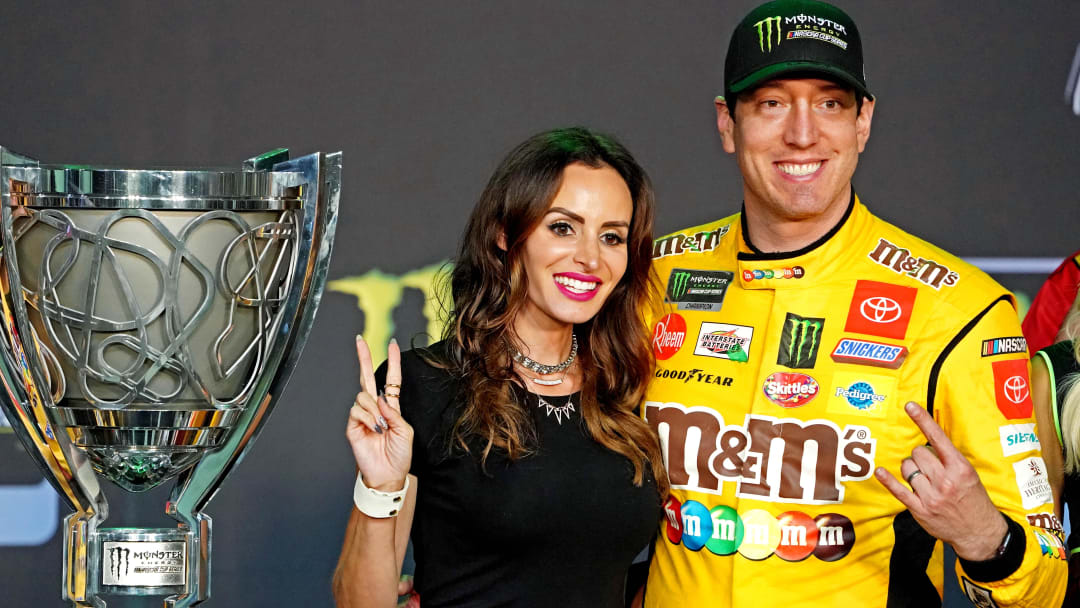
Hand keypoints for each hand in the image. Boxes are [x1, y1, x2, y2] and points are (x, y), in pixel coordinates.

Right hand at [346, 336, 412, 491]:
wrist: (387, 475)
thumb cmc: (399, 455)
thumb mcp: (405, 431)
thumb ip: (394, 413)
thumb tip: (379, 399)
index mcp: (390, 407)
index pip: (391, 380)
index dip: (393, 362)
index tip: (392, 344)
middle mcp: (375, 408)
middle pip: (367, 377)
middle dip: (363, 357)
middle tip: (359, 340)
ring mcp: (362, 416)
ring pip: (363, 396)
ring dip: (374, 410)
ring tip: (380, 427)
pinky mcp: (352, 426)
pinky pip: (356, 411)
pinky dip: (367, 418)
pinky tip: (373, 429)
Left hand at [874, 401, 1007, 560]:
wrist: (980, 532)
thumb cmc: (974, 500)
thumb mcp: (969, 475)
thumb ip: (949, 459)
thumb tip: (925, 444)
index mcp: (960, 468)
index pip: (938, 438)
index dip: (922, 420)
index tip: (909, 406)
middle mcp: (945, 480)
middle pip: (917, 453)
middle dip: (919, 457)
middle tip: (928, 467)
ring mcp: (932, 495)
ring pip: (907, 468)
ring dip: (910, 470)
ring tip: (921, 479)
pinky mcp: (920, 509)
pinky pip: (898, 490)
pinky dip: (887, 480)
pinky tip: (880, 471)